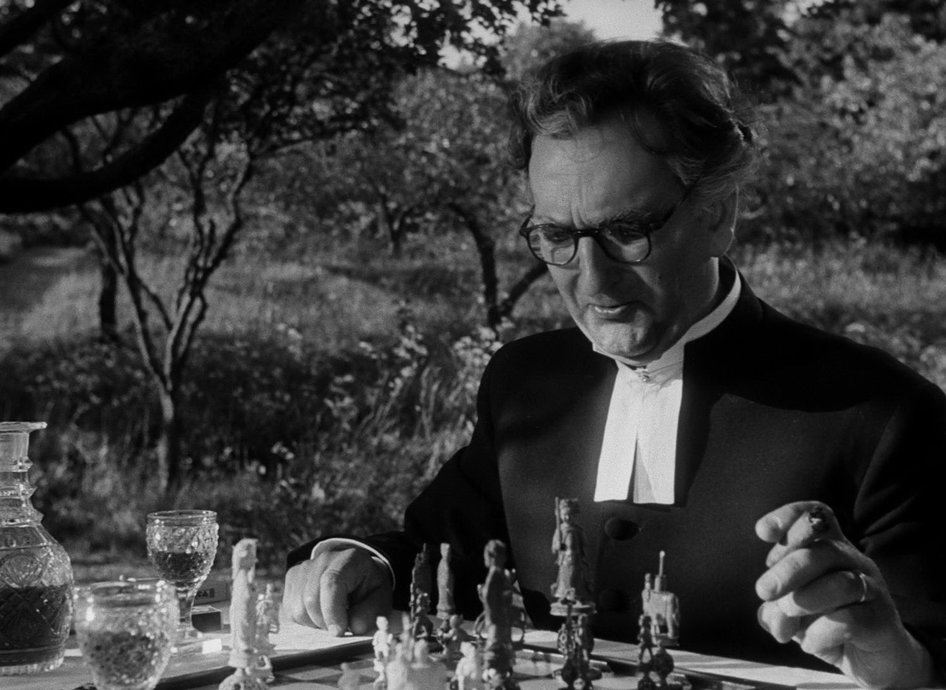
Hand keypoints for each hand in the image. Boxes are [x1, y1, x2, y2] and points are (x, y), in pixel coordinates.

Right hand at [282, 546, 391, 635]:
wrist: (355, 573)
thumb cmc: (367, 588)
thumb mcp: (380, 598)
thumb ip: (371, 612)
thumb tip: (354, 627)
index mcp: (349, 559)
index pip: (331, 582)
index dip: (332, 611)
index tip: (338, 631)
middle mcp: (323, 559)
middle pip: (311, 599)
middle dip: (325, 622)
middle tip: (340, 626)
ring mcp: (304, 567)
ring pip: (298, 609)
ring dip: (315, 623)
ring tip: (331, 617)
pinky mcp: (291, 579)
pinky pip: (290, 611)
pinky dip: (305, 621)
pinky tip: (320, 614)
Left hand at [755, 501, 935, 687]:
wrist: (871, 659)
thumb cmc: (825, 623)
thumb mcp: (791, 614)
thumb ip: (775, 610)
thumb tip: (771, 613)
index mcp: (830, 548)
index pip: (817, 515)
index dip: (790, 516)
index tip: (762, 532)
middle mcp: (854, 562)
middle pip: (824, 550)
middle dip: (788, 569)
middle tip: (764, 590)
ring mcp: (872, 590)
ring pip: (842, 583)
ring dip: (805, 599)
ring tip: (788, 615)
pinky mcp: (882, 621)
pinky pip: (852, 620)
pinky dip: (821, 632)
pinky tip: (809, 643)